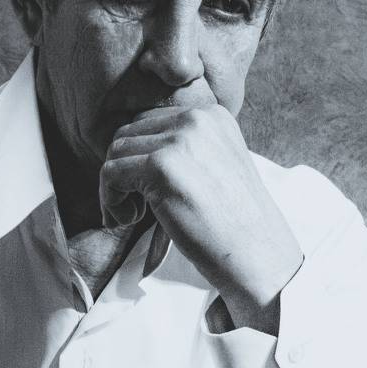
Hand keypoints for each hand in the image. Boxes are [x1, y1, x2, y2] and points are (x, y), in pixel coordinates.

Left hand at [100, 105, 302, 333]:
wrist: (256, 253)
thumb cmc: (234, 222)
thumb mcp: (216, 167)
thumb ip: (185, 150)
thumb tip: (132, 150)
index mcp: (212, 115)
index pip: (150, 123)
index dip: (139, 159)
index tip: (146, 192)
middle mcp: (197, 118)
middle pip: (129, 134)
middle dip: (123, 171)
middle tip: (136, 207)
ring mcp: (180, 140)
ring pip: (116, 152)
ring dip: (115, 187)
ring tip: (133, 216)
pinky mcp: (161, 165)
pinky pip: (111, 173)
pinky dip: (110, 199)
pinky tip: (128, 220)